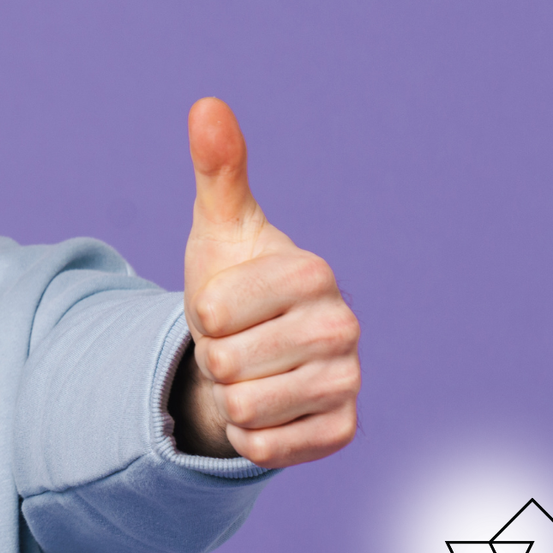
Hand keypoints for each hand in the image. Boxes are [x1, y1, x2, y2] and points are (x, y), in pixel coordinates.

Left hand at [174, 97, 359, 468]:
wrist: (249, 353)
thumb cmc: (233, 284)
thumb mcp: (218, 228)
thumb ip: (216, 169)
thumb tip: (206, 104)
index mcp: (314, 272)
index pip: (215, 311)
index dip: (203, 312)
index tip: (226, 304)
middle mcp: (344, 326)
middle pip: (228, 363)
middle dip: (216, 357)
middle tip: (238, 343)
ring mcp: (349, 381)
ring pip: (244, 408)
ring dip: (231, 396)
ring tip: (250, 371)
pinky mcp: (343, 431)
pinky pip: (266, 449)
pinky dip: (251, 436)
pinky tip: (268, 408)